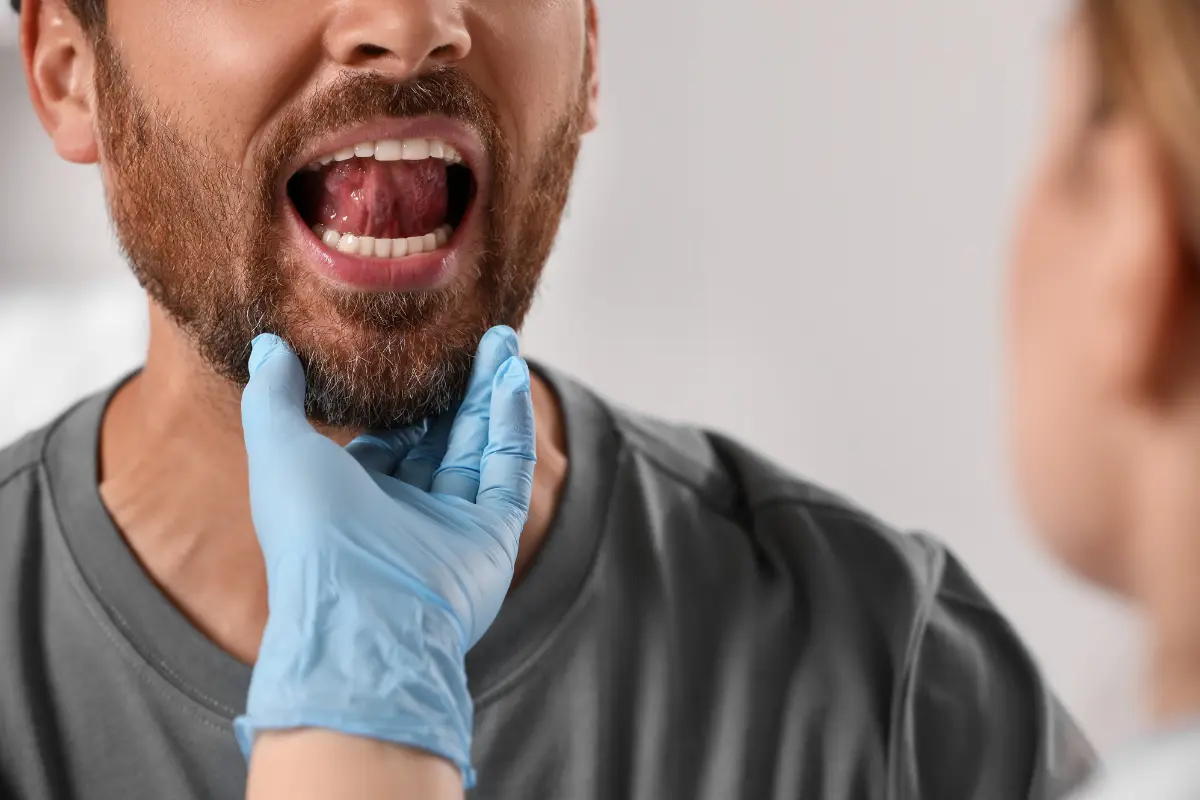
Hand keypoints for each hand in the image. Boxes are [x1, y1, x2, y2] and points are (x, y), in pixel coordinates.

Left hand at [233, 326, 535, 788]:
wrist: (362, 613)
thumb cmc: (311, 533)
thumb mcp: (280, 450)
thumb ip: (274, 396)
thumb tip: (269, 345)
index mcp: (352, 503)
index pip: (385, 444)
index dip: (399, 402)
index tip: (414, 354)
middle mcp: (404, 516)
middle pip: (439, 440)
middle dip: (456, 389)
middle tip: (473, 337)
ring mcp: (451, 528)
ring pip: (477, 448)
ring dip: (490, 394)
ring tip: (500, 339)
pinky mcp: (492, 537)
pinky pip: (507, 471)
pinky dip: (511, 424)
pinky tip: (511, 376)